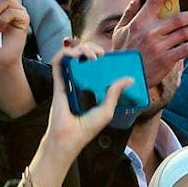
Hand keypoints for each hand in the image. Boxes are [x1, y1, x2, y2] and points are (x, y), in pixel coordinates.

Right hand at [42, 45, 131, 163]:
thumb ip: (115, 93)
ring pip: (71, 55)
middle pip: (83, 56)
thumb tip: (130, 79)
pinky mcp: (57, 83)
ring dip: (81, 49)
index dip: (100, 56)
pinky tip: (74, 54)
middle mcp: (78, 82)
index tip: (108, 55)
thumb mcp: (107, 110)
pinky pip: (57, 63)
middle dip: (92, 49)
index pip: (95, 65)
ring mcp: (67, 81)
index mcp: (90, 87)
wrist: (69, 137)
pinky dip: (64, 54)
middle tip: (101, 54)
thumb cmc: (87, 128)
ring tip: (92, 56)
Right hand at [112, 0, 187, 86]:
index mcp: (139, 23)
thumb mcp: (121, 30)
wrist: (124, 77)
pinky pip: (186, 49)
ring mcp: (159, 47)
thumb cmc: (124, 52)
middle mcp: (150, 33)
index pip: (155, 0)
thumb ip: (131, 11)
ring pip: (185, 33)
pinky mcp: (166, 61)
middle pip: (179, 18)